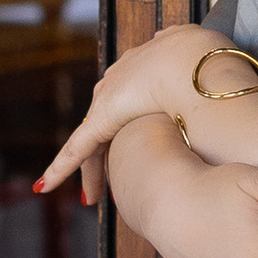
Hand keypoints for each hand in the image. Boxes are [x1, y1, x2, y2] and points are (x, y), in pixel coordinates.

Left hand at [37, 24, 216, 206]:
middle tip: (111, 176)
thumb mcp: (209, 66)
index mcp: (144, 70)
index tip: (134, 140)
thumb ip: (203, 68)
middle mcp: (120, 81)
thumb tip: (212, 62)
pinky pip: (77, 148)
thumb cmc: (212, 67)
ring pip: (92, 141)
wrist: (200, 66)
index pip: (130, 100)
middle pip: (106, 121)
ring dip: (92, 169)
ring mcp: (108, 99)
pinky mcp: (101, 119)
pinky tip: (45, 185)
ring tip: (92, 196)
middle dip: (107, 150)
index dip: (130, 123)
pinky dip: (59, 167)